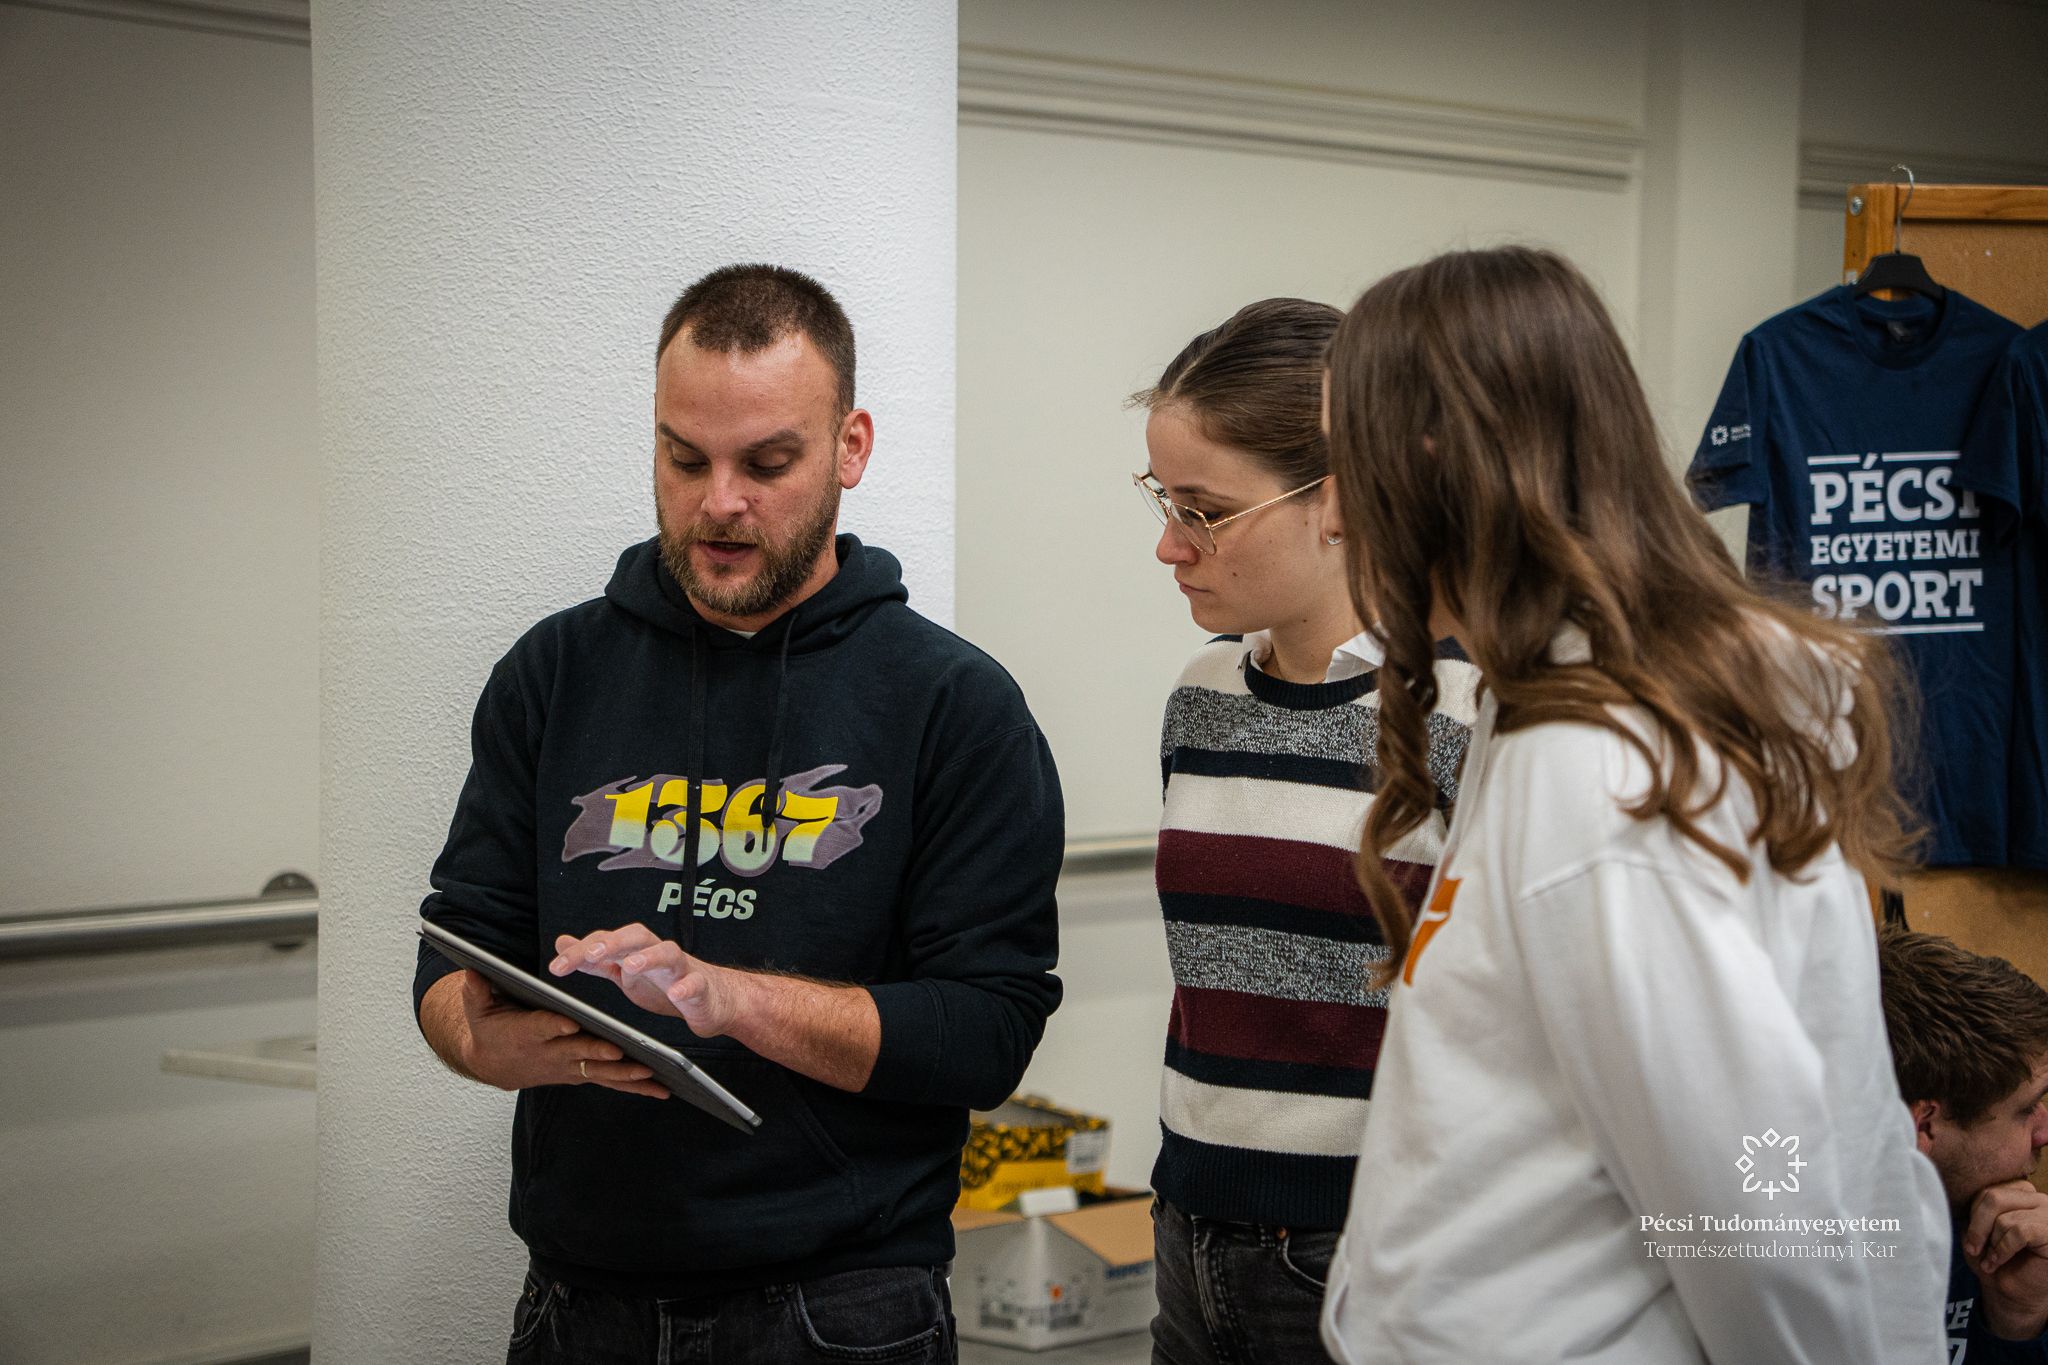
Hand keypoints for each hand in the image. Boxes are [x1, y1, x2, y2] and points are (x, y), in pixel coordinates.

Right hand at [432, 969, 666, 1099]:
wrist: (493, 1065)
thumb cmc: (489, 1028)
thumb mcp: (478, 1009)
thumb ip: (477, 991)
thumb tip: (472, 969)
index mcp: (527, 1033)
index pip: (542, 1028)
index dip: (554, 1027)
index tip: (569, 1024)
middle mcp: (550, 1053)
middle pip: (577, 1053)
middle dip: (598, 1054)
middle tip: (620, 1052)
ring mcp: (567, 1067)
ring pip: (599, 1072)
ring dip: (626, 1075)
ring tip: (653, 1074)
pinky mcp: (579, 1074)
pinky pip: (609, 1081)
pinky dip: (634, 1086)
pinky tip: (661, 1089)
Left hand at [550, 923, 744, 1038]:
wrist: (712, 999)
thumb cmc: (666, 982)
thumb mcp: (623, 971)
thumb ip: (594, 959)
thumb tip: (562, 942)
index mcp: (636, 951)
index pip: (606, 942)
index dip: (581, 952)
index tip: (556, 966)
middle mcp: (657, 954)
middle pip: (636, 936)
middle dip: (613, 942)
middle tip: (591, 954)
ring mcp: (681, 969)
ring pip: (668, 953)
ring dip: (649, 956)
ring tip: (631, 965)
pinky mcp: (701, 988)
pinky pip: (695, 983)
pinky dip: (686, 987)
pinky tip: (676, 994)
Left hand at [1964, 1179, 2047, 1340]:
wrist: (2013, 1292)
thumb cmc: (1994, 1258)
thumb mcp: (1977, 1229)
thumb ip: (1973, 1210)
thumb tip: (1948, 1190)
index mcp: (2019, 1192)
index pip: (1986, 1188)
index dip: (1973, 1213)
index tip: (1969, 1237)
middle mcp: (2037, 1198)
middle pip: (1993, 1197)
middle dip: (1977, 1226)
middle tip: (1973, 1248)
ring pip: (2004, 1217)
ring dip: (1991, 1242)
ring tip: (1990, 1258)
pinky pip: (2020, 1232)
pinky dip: (2003, 1249)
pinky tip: (1998, 1262)